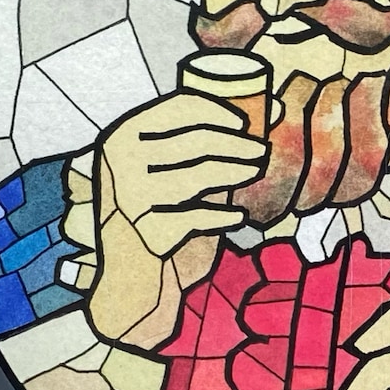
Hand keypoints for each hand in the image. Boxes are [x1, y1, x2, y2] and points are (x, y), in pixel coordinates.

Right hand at [88, 92, 268, 346]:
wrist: (128, 281)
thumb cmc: (154, 216)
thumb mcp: (160, 171)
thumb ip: (198, 144)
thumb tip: (270, 110)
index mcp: (119, 137)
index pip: (176, 108)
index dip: (217, 111)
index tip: (243, 122)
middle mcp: (120, 164)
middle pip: (194, 140)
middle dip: (236, 143)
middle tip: (260, 151)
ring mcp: (132, 199)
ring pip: (199, 175)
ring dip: (234, 172)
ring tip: (255, 171)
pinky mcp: (149, 232)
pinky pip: (199, 217)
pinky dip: (222, 217)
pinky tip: (238, 217)